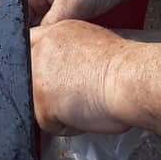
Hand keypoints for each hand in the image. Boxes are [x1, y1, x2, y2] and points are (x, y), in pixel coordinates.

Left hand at [30, 20, 132, 134]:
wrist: (131, 79)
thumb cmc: (125, 67)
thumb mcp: (92, 42)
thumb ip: (70, 51)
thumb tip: (67, 66)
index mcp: (54, 32)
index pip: (31, 45)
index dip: (40, 66)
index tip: (53, 78)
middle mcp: (40, 49)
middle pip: (29, 76)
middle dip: (47, 90)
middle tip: (76, 93)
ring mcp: (36, 75)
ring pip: (38, 102)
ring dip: (58, 109)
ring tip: (85, 104)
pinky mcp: (41, 102)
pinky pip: (49, 124)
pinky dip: (67, 127)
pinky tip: (86, 115)